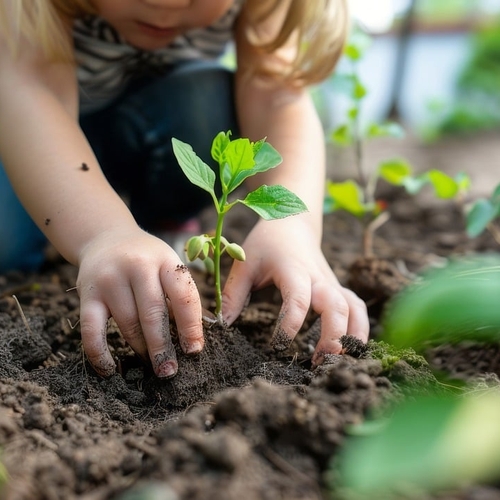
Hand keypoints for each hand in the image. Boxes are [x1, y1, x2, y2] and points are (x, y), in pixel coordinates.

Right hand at [76, 228, 203, 377]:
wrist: (106, 237)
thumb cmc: (147, 260)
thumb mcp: (168, 266)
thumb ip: (181, 296)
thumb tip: (194, 340)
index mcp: (165, 260)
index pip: (182, 295)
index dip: (191, 326)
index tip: (194, 351)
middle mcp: (138, 266)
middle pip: (153, 313)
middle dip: (163, 346)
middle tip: (169, 370)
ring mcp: (110, 279)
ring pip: (127, 323)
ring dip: (140, 348)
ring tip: (151, 364)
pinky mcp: (87, 293)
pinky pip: (92, 329)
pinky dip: (99, 353)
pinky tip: (110, 369)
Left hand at [222, 217, 368, 365]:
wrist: (293, 222)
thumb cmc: (266, 243)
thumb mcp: (245, 263)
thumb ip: (234, 294)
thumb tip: (222, 325)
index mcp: (293, 270)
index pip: (298, 299)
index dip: (291, 324)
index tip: (278, 346)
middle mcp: (318, 278)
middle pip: (337, 307)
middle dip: (332, 336)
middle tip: (318, 363)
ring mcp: (332, 283)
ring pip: (354, 308)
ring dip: (352, 335)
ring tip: (339, 362)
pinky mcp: (337, 289)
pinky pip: (356, 308)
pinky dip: (359, 328)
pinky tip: (350, 350)